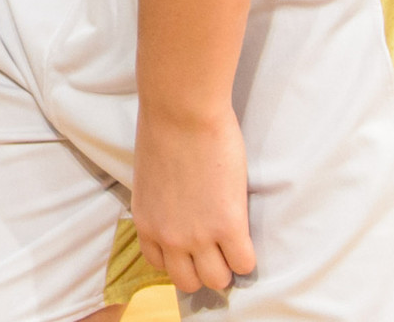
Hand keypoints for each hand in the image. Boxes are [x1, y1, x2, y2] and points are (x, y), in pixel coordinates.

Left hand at [133, 105, 255, 295]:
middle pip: (189, 282)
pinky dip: (248, 257)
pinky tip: (246, 236)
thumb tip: (176, 214)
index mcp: (145, 222)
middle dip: (205, 269)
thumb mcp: (150, 179)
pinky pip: (244, 264)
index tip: (194, 250)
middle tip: (218, 250)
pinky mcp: (228, 226)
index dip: (180, 260)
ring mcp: (197, 235)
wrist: (180, 112)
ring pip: (217, 280)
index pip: (160, 266)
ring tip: (233, 245)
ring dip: (228, 267)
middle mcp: (168, 236)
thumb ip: (160, 205)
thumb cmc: (163, 132)